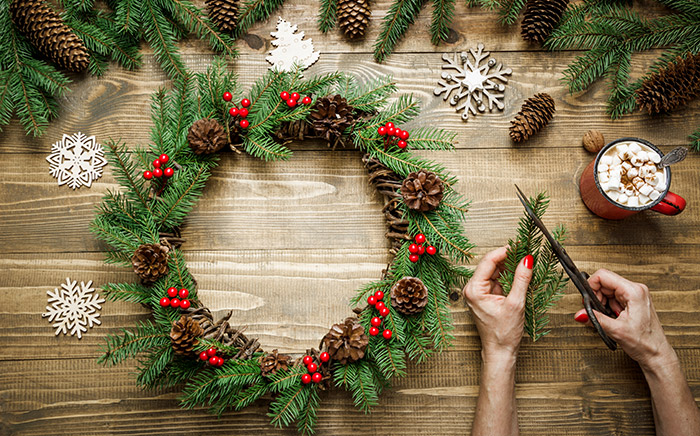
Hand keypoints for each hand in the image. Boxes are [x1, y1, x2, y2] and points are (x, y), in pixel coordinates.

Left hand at [463, 246, 533, 360]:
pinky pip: (497, 281)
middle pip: (490, 265)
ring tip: (525, 262)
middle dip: (508, 258)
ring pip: (495, 272)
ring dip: (509, 267)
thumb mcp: (516, 303)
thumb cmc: (503, 333)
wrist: (500, 351)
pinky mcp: (486, 297)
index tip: (519, 245)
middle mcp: (473, 289)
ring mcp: (479, 293)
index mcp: (474, 289)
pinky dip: (508, 277)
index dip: (504, 251)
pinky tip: (520, 275)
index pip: (488, 261)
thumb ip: (521, 279)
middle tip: (525, 252)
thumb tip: (527, 259)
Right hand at [574, 269, 673, 369]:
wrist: (657, 354)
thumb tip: (580, 313)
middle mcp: (636, 290)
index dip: (591, 286)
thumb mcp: (617, 330)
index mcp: (634, 292)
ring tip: (609, 317)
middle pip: (605, 282)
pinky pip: (614, 297)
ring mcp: (635, 295)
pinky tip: (613, 317)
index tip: (588, 299)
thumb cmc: (645, 342)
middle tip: (597, 311)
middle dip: (597, 296)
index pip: (604, 276)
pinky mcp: (633, 301)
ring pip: (608, 290)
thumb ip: (596, 319)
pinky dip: (609, 306)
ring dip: (603, 303)